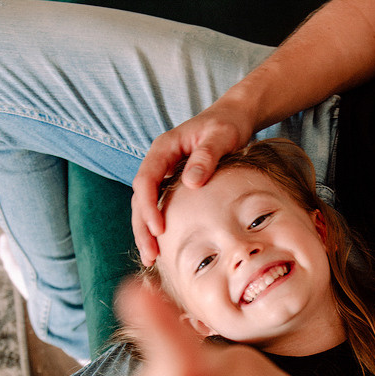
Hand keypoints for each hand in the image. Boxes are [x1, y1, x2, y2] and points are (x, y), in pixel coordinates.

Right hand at [130, 100, 257, 264]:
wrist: (234, 117)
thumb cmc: (228, 124)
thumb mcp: (220, 136)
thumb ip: (206, 156)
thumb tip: (191, 182)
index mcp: (163, 148)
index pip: (146, 180)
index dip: (149, 206)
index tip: (158, 229)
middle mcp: (158, 161)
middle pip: (140, 197)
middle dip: (142, 227)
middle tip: (151, 255)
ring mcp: (164, 172)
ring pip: (146, 205)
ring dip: (146, 231)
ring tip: (151, 258)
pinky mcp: (173, 183)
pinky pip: (159, 205)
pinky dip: (158, 225)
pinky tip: (164, 246)